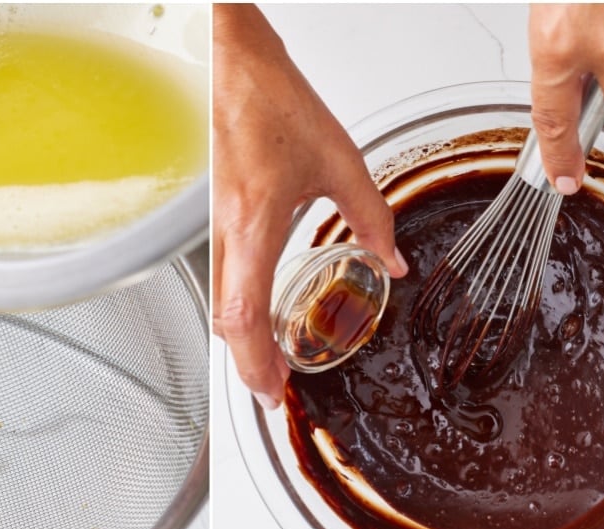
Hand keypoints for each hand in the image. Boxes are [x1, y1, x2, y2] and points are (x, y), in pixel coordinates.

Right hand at [213, 5, 406, 408]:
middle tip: (273, 386)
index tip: (272, 391)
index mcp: (254, 225)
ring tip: (270, 358)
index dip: (256, 364)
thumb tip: (391, 256)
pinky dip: (238, 308)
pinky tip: (259, 310)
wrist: (223, 62)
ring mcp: (213, 227)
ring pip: (221, 304)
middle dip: (249, 364)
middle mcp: (227, 233)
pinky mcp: (212, 218)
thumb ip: (369, 215)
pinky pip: (222, 278)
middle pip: (228, 324)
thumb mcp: (336, 160)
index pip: (246, 319)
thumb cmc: (266, 98)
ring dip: (243, 340)